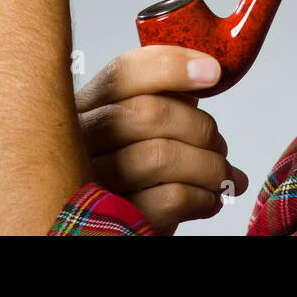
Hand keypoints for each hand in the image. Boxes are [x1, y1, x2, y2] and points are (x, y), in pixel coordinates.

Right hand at [75, 46, 250, 234]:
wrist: (110, 231)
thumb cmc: (130, 175)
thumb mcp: (136, 131)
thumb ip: (162, 100)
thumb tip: (206, 74)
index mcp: (84, 108)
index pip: (123, 73)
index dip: (172, 66)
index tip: (213, 72)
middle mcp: (75, 142)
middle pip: (147, 113)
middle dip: (200, 127)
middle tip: (219, 145)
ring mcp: (87, 184)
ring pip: (160, 156)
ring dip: (209, 166)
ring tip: (222, 175)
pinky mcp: (110, 222)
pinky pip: (169, 199)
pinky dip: (204, 198)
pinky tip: (211, 200)